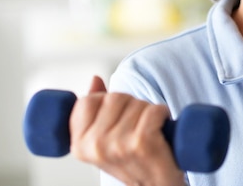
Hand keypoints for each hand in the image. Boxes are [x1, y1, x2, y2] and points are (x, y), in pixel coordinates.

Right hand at [69, 76, 184, 185]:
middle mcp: (95, 146)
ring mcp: (118, 145)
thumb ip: (95, 110)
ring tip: (150, 130)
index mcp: (79, 145)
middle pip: (115, 97)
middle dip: (132, 105)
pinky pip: (154, 110)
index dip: (107, 102)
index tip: (118, 117)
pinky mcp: (142, 143)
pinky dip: (163, 113)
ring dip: (149, 110)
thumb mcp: (105, 140)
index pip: (87, 101)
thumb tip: (95, 80)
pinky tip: (162, 126)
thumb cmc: (133, 163)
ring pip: (137, 102)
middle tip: (138, 126)